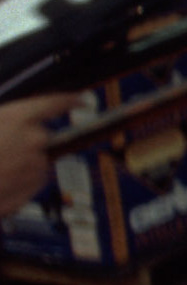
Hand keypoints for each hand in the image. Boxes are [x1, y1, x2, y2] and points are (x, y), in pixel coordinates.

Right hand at [0, 95, 79, 216]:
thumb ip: (5, 120)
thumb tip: (13, 122)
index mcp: (16, 118)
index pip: (53, 103)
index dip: (69, 100)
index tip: (80, 99)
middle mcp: (33, 139)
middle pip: (42, 135)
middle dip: (26, 141)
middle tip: (2, 149)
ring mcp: (36, 163)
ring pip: (37, 159)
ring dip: (22, 162)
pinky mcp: (34, 185)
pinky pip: (33, 179)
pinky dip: (20, 180)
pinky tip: (1, 180)